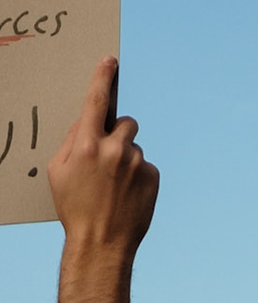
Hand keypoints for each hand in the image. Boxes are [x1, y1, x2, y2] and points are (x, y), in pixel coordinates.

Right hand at [48, 57, 158, 302]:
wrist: (101, 241)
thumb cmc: (74, 206)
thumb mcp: (59, 172)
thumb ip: (73, 143)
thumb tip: (87, 122)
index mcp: (86, 145)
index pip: (96, 102)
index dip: (102, 79)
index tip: (110, 61)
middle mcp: (114, 149)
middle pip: (124, 122)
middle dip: (116, 134)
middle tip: (106, 157)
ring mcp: (136, 161)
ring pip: (134, 145)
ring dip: (125, 157)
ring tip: (113, 185)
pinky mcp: (153, 174)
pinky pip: (145, 164)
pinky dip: (137, 175)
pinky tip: (125, 194)